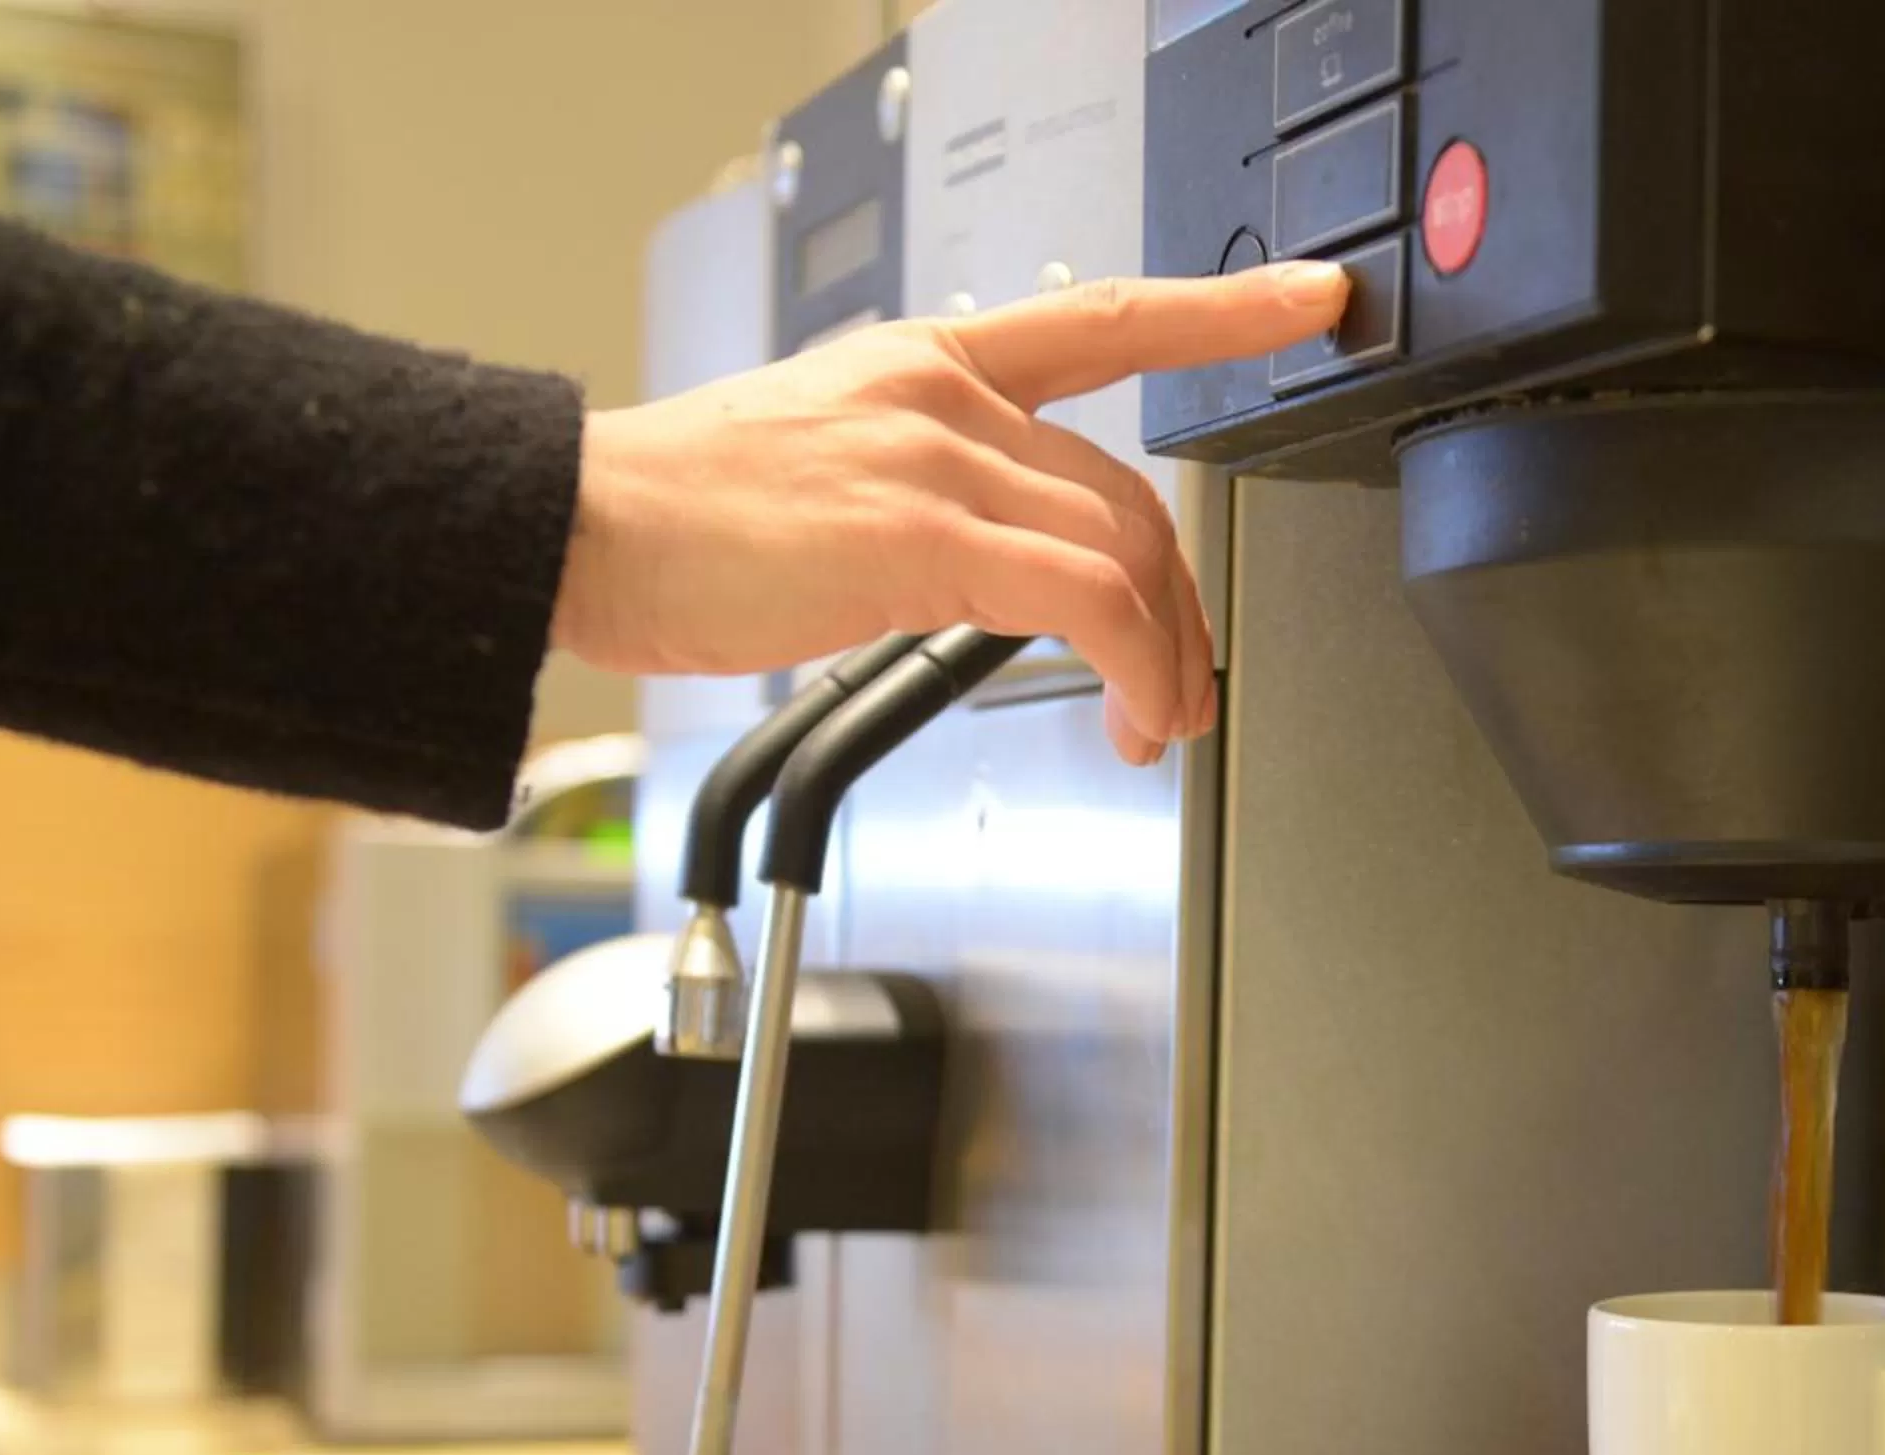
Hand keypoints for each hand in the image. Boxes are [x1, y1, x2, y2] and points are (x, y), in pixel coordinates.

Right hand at [551, 264, 1347, 762]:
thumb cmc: (674, 518)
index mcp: (925, 364)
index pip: (1100, 316)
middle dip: (1180, 604)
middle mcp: (944, 396)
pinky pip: (1087, 596)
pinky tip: (1131, 712)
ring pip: (1124, 549)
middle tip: (1185, 687)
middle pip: (1129, 493)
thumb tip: (984, 568)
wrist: (578, 526)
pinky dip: (1136, 660)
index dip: (1219, 309)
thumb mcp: (817, 465)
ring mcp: (936, 458)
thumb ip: (917, 490)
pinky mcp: (923, 533)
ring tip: (1156, 726)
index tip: (1307, 298)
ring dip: (1166, 656)